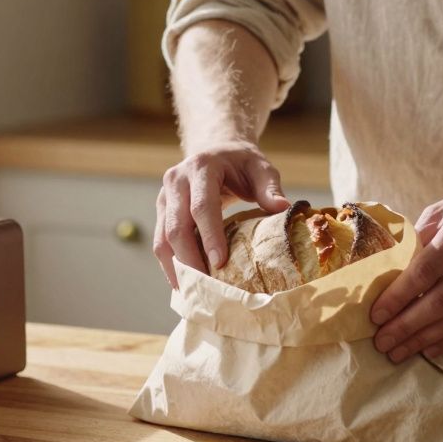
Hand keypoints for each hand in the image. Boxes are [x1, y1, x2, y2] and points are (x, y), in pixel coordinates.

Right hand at [154, 141, 289, 288]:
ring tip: (194, 292)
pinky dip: (171, 264)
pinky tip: (185, 283)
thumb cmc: (241, 162)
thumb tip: (282, 208)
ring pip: (162, 238)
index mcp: (201, 167)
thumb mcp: (260, 168)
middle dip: (190, 259)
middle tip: (207, 286)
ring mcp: (164, 197)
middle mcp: (176, 181)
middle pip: (176, 226)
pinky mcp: (161, 211)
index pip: (201, 206)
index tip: (220, 262)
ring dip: (176, 267)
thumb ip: (270, 187)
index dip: (209, 236)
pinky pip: (160, 242)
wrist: (216, 149)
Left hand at [370, 176, 442, 361]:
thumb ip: (419, 239)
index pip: (424, 272)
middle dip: (406, 327)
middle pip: (440, 302)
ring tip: (398, 352)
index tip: (375, 316)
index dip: (398, 297)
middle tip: (381, 343)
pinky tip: (428, 349)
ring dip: (424, 340)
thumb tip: (388, 274)